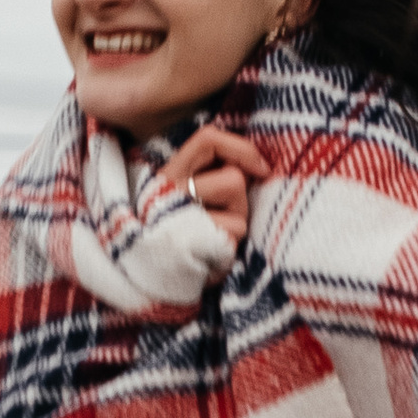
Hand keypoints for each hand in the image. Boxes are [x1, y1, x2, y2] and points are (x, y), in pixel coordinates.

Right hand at [144, 122, 264, 249]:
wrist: (157, 278)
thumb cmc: (183, 233)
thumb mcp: (188, 196)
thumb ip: (212, 173)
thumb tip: (258, 166)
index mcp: (168, 176)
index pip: (208, 139)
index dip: (241, 149)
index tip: (260, 169)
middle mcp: (170, 192)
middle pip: (234, 179)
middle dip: (240, 202)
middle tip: (223, 219)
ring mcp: (182, 219)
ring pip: (239, 213)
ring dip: (237, 223)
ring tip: (217, 236)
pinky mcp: (196, 245)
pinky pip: (234, 236)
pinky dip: (231, 246)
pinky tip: (214, 253)